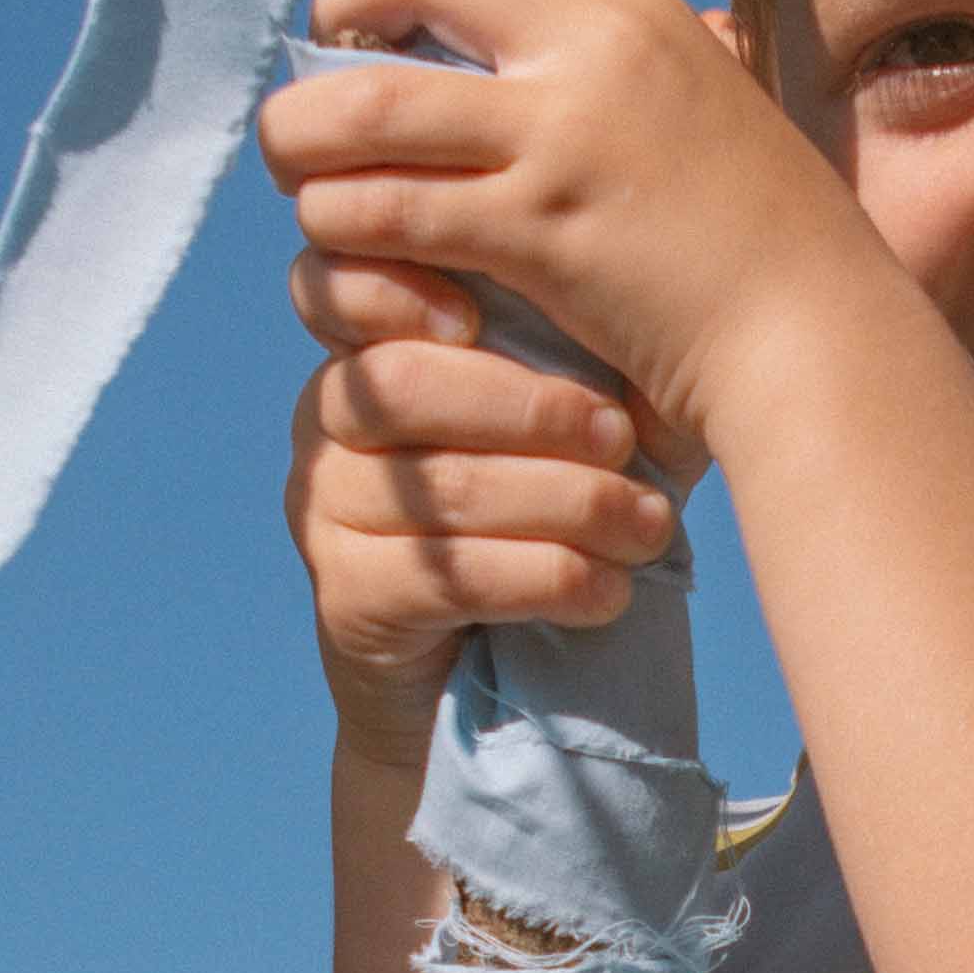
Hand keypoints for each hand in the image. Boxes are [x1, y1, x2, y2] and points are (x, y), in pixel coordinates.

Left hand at [256, 0, 874, 455]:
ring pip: (373, 102)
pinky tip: (341, 246)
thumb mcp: (717, 117)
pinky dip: (344, 224)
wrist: (819, 339)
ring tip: (297, 169)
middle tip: (320, 84)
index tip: (382, 19)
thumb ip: (646, 78)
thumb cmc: (777, 250)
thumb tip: (572, 63)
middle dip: (341, 18)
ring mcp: (565, 138)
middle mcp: (599, 49)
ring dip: (309, 134)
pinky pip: (392, 209)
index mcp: (643, 11)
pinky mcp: (537, 232)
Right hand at [283, 240, 677, 778]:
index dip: (394, 290)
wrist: (485, 682)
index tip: (478, 317)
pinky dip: (547, 578)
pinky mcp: (348, 598)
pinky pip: (450, 576)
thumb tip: (649, 315)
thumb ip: (566, 355)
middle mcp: (324, 425)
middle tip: (620, 439)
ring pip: (444, 487)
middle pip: (403, 386)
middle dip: (528, 408)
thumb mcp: (556, 426)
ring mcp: (323, 513)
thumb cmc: (541, 519)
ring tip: (649, 526)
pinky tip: (610, 590)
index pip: (337, 290)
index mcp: (364, 353)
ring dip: (567, 504)